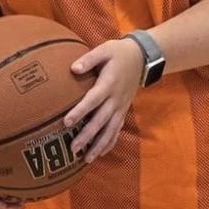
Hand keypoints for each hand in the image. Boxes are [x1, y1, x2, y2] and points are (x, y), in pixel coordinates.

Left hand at [65, 38, 144, 160]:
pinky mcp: (123, 111)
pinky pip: (117, 130)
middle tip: (73, 148)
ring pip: (110, 130)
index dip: (80, 111)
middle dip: (87, 136)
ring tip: (87, 159)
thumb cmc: (118, 53)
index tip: (66, 122)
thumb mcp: (104, 50)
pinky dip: (110, 143)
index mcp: (109, 84)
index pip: (93, 100)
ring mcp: (121, 107)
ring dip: (99, 145)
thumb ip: (89, 59)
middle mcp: (116, 99)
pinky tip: (101, 153)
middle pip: (101, 121)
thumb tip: (73, 69)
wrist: (142, 58)